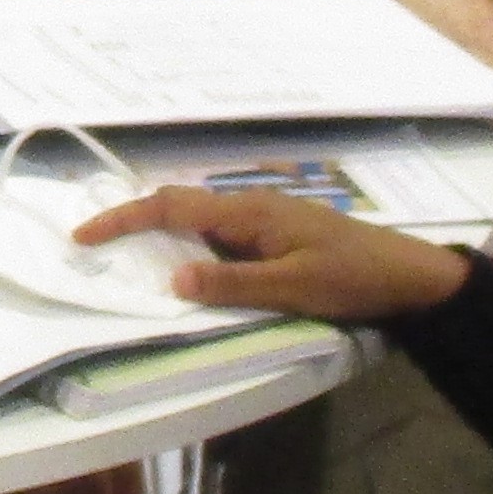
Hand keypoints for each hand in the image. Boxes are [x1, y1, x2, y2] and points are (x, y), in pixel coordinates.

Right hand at [71, 185, 471, 321]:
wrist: (409, 276)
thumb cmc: (353, 279)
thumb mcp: (292, 288)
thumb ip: (231, 283)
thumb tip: (171, 279)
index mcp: (248, 212)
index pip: (171, 207)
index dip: (123, 219)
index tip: (84, 236)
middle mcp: (249, 206)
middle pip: (177, 205)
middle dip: (131, 221)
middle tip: (94, 246)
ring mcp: (262, 219)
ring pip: (197, 220)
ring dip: (161, 236)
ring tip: (128, 261)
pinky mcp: (274, 234)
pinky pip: (218, 234)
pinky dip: (190, 247)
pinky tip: (187, 270)